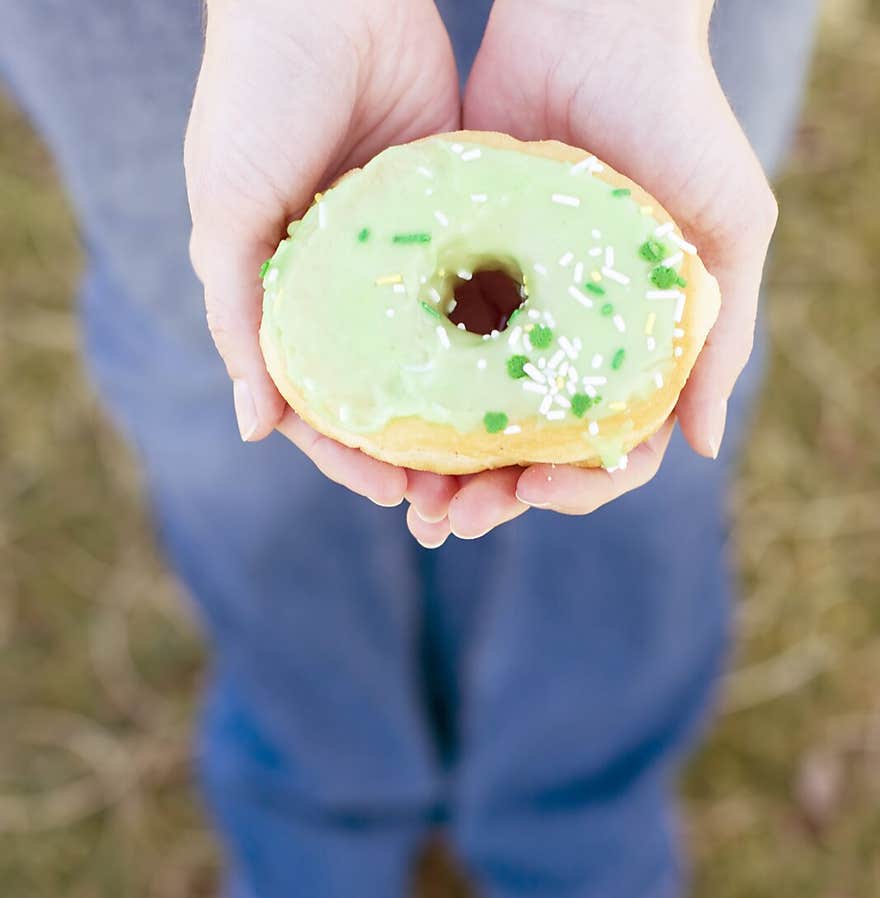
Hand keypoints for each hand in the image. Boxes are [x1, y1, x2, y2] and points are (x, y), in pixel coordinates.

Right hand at [184, 0, 459, 507]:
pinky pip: (486, 291)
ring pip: (445, 358)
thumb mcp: (225, 211)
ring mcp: (407, 259)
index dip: (352, 457)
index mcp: (286, 300)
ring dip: (470, 413)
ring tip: (507, 458)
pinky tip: (536, 376)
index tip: (395, 494)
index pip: (320, 406)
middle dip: (421, 453)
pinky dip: (505, 336)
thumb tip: (256, 429)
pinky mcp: (457, 218)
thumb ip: (237, 318)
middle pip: (390, 396)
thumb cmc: (254, 98)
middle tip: (463, 499)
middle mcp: (350, 292)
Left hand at [410, 0, 775, 544]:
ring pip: (473, 417)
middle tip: (453, 521)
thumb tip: (699, 448)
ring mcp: (512, 312)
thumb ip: (722, 337)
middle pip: (531, 449)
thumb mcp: (730, 228)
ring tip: (410, 498)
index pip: (612, 447)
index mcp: (636, 347)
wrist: (597, 19)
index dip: (579, 487)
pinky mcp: (457, 272)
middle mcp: (570, 340)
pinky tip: (380, 423)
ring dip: (443, 468)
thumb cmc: (681, 118)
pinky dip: (409, 395)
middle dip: (495, 496)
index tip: (539, 495)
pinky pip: (429, 349)